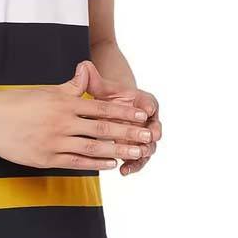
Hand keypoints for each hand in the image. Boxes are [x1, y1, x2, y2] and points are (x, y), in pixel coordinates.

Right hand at [0, 62, 150, 169]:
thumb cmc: (17, 102)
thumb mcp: (46, 90)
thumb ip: (70, 86)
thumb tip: (85, 71)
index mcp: (64, 102)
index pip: (101, 107)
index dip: (124, 112)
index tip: (142, 115)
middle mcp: (62, 121)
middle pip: (102, 128)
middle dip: (128, 133)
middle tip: (148, 137)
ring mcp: (54, 141)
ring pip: (93, 147)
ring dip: (117, 150)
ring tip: (136, 153)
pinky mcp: (46, 158)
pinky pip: (76, 161)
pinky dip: (95, 163)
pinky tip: (110, 164)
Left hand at [79, 60, 161, 175]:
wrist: (109, 107)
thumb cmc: (106, 95)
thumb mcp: (100, 87)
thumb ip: (92, 78)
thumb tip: (83, 66)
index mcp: (143, 101)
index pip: (149, 102)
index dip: (148, 106)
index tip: (147, 109)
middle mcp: (147, 120)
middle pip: (154, 128)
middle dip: (150, 134)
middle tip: (147, 138)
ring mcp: (143, 136)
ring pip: (148, 147)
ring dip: (142, 154)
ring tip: (133, 159)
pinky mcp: (136, 149)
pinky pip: (138, 159)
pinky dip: (133, 165)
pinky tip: (123, 171)